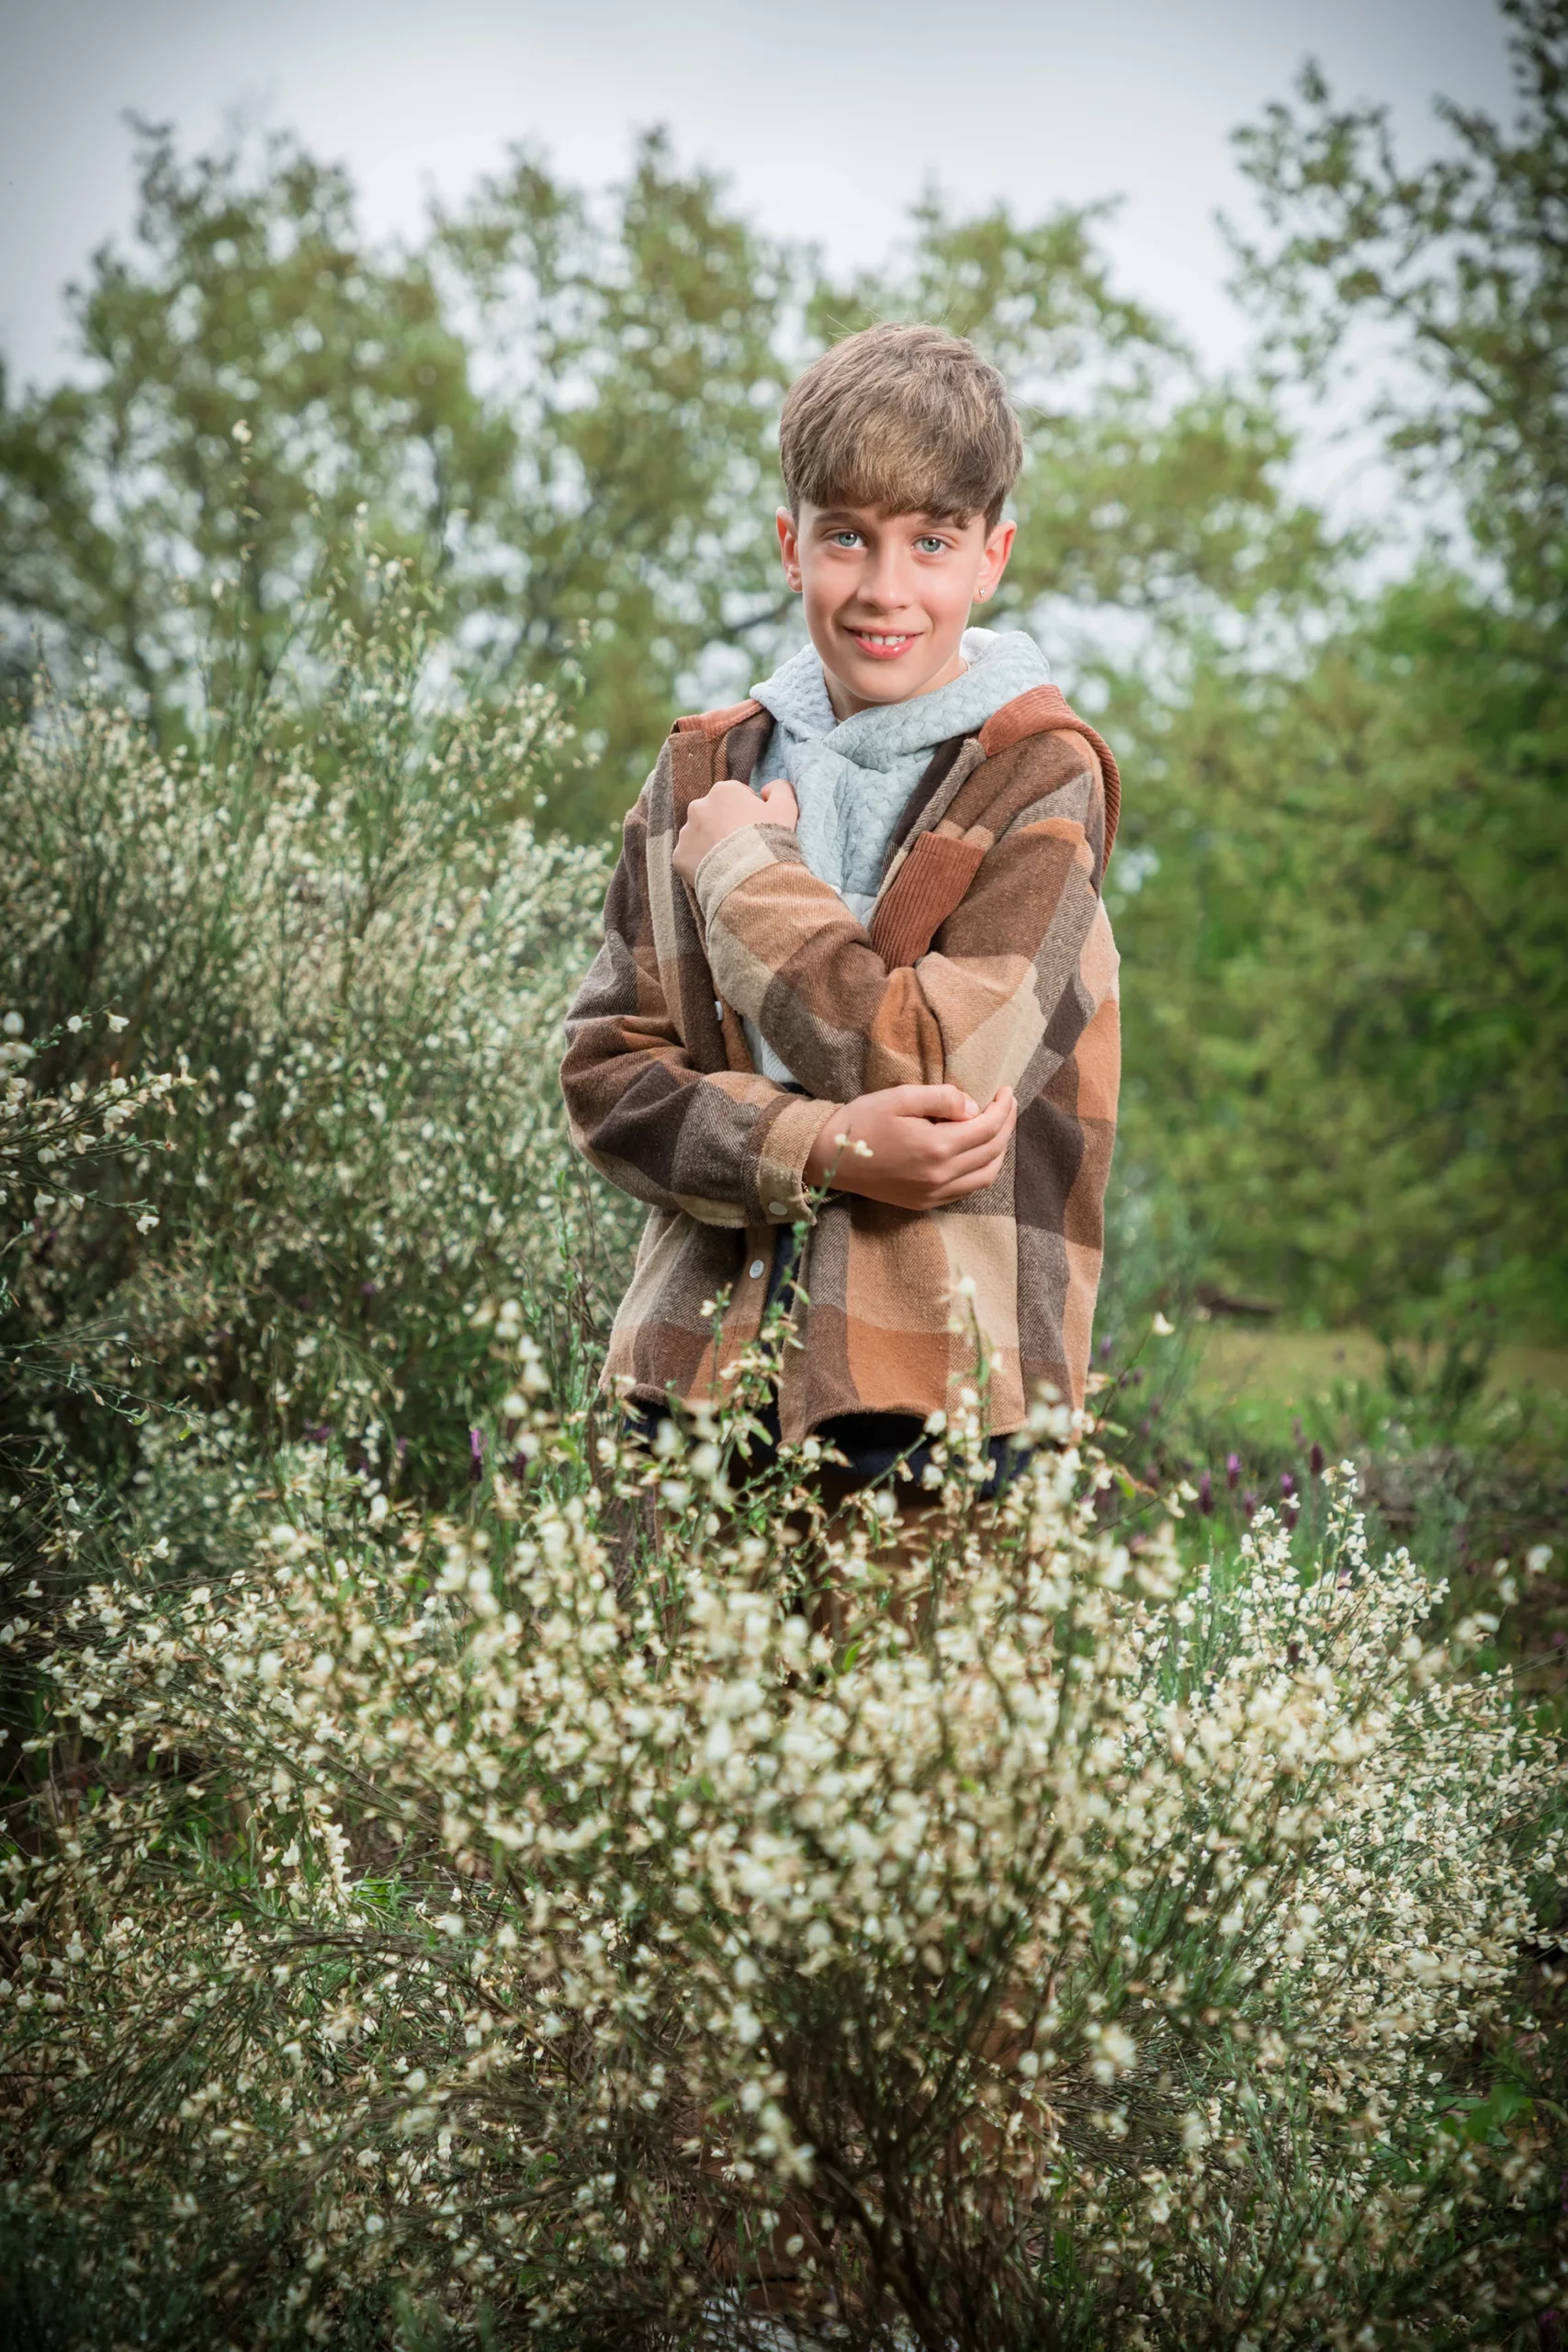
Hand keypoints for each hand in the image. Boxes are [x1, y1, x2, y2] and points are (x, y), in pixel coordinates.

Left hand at [673, 778, 797, 887]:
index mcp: (723, 791)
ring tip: (730, 861)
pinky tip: (717, 871)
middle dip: (725, 826)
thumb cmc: (768, 840)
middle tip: (742, 846)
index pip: (735, 797)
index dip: (749, 812)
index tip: (757, 829)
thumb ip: (780, 789)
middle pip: (714, 814)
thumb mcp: (786, 808)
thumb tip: (767, 789)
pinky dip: (700, 863)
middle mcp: (698, 806)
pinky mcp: (679, 856)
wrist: (751, 878)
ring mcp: (686, 832)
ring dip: (711, 844)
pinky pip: (690, 857)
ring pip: (700, 835)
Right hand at [805, 1084, 1016, 1210]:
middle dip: (1006, 1126)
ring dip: (998, 1151)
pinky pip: (966, 1190)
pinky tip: (977, 1152)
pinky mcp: (925, 1203)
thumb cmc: (863, 1121)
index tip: (1006, 1090)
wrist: (830, 1157)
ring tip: (997, 1128)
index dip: (1002, 1108)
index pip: (987, 1128)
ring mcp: (933, 1194)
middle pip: (992, 1152)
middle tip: (1006, 1105)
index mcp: (936, 1148)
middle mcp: (940, 1177)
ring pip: (985, 1176)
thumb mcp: (901, 1097)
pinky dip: (981, 1170)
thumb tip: (974, 1107)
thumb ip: (942, 1098)